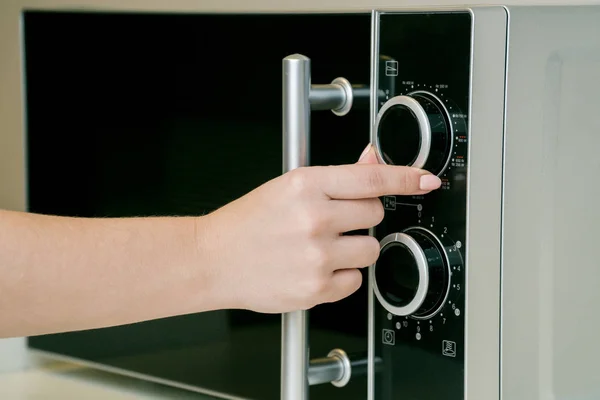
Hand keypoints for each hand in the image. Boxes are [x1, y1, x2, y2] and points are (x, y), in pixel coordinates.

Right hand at [200, 144, 440, 313]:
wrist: (214, 259)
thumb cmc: (247, 223)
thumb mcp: (287, 187)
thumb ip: (336, 177)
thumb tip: (372, 160)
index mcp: (305, 185)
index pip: (371, 177)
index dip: (405, 177)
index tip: (426, 179)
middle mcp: (314, 218)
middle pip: (375, 214)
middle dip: (363, 217)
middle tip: (334, 221)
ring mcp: (316, 256)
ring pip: (372, 249)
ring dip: (356, 248)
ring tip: (323, 247)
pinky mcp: (316, 288)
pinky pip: (356, 280)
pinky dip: (342, 275)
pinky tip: (316, 268)